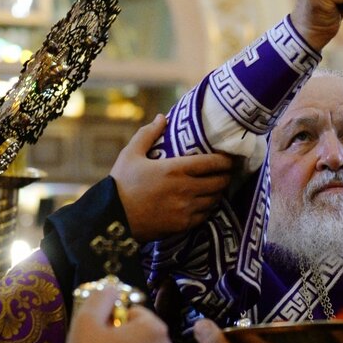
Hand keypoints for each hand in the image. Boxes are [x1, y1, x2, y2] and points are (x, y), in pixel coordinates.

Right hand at [111, 114, 234, 240]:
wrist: (112, 217)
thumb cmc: (121, 183)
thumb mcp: (131, 154)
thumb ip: (148, 134)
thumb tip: (162, 117)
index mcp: (175, 169)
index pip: (212, 163)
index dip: (226, 160)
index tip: (230, 158)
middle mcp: (185, 189)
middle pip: (219, 182)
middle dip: (226, 176)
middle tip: (226, 172)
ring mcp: (185, 208)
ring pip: (214, 199)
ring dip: (218, 192)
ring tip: (217, 187)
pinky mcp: (182, 225)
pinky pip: (205, 215)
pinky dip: (208, 208)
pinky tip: (205, 203)